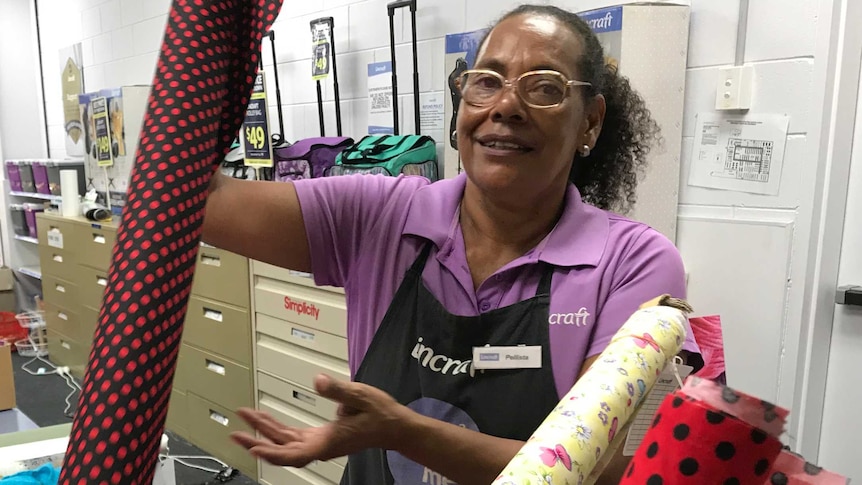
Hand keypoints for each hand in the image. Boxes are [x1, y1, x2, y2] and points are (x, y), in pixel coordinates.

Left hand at [230, 374, 411, 466]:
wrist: (394, 427)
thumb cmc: (380, 414)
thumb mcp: (361, 396)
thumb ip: (338, 390)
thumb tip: (318, 381)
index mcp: (328, 441)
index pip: (294, 454)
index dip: (272, 452)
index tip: (253, 447)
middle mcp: (320, 446)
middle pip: (283, 449)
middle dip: (257, 440)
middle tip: (236, 431)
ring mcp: (320, 443)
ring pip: (285, 443)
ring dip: (264, 434)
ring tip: (246, 419)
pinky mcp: (321, 437)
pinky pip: (293, 437)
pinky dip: (277, 430)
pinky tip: (267, 420)